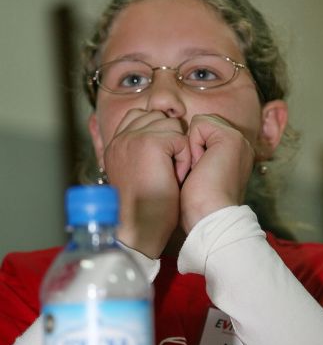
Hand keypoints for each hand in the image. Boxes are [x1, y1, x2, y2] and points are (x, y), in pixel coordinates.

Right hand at [103, 109, 190, 257]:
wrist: (140, 229)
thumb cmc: (144, 211)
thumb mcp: (137, 176)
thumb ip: (140, 153)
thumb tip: (160, 139)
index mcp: (115, 145)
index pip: (139, 115)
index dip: (159, 132)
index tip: (163, 159)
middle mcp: (120, 138)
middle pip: (158, 117)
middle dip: (170, 140)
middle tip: (166, 171)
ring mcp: (133, 138)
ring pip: (171, 126)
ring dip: (178, 150)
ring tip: (170, 175)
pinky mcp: (149, 143)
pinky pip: (181, 139)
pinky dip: (184, 159)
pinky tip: (174, 178)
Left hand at [180, 114, 254, 232]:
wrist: (208, 218)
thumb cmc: (198, 206)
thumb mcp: (198, 175)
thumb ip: (198, 157)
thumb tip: (179, 143)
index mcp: (235, 154)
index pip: (204, 134)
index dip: (191, 151)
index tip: (198, 177)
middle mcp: (241, 144)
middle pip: (202, 126)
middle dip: (192, 147)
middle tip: (199, 174)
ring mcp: (238, 140)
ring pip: (200, 124)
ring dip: (192, 147)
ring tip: (200, 171)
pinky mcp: (230, 138)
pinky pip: (199, 125)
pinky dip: (193, 145)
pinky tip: (200, 167)